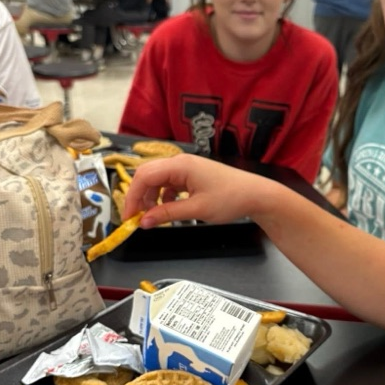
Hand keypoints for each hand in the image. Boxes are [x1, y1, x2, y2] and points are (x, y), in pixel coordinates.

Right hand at [122, 155, 268, 227]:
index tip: (129, 217)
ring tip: (153, 216)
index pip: (143, 176)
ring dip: (151, 198)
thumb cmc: (230, 199)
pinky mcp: (191, 175)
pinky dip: (163, 196)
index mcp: (180, 165)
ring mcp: (186, 168)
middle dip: (139, 197)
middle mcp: (180, 162)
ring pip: (157, 180)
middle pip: (147, 175)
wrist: (255, 195)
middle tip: (137, 218)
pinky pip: (169, 183)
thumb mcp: (196, 210)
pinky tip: (168, 209)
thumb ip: (166, 214)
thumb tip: (143, 222)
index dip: (132, 197)